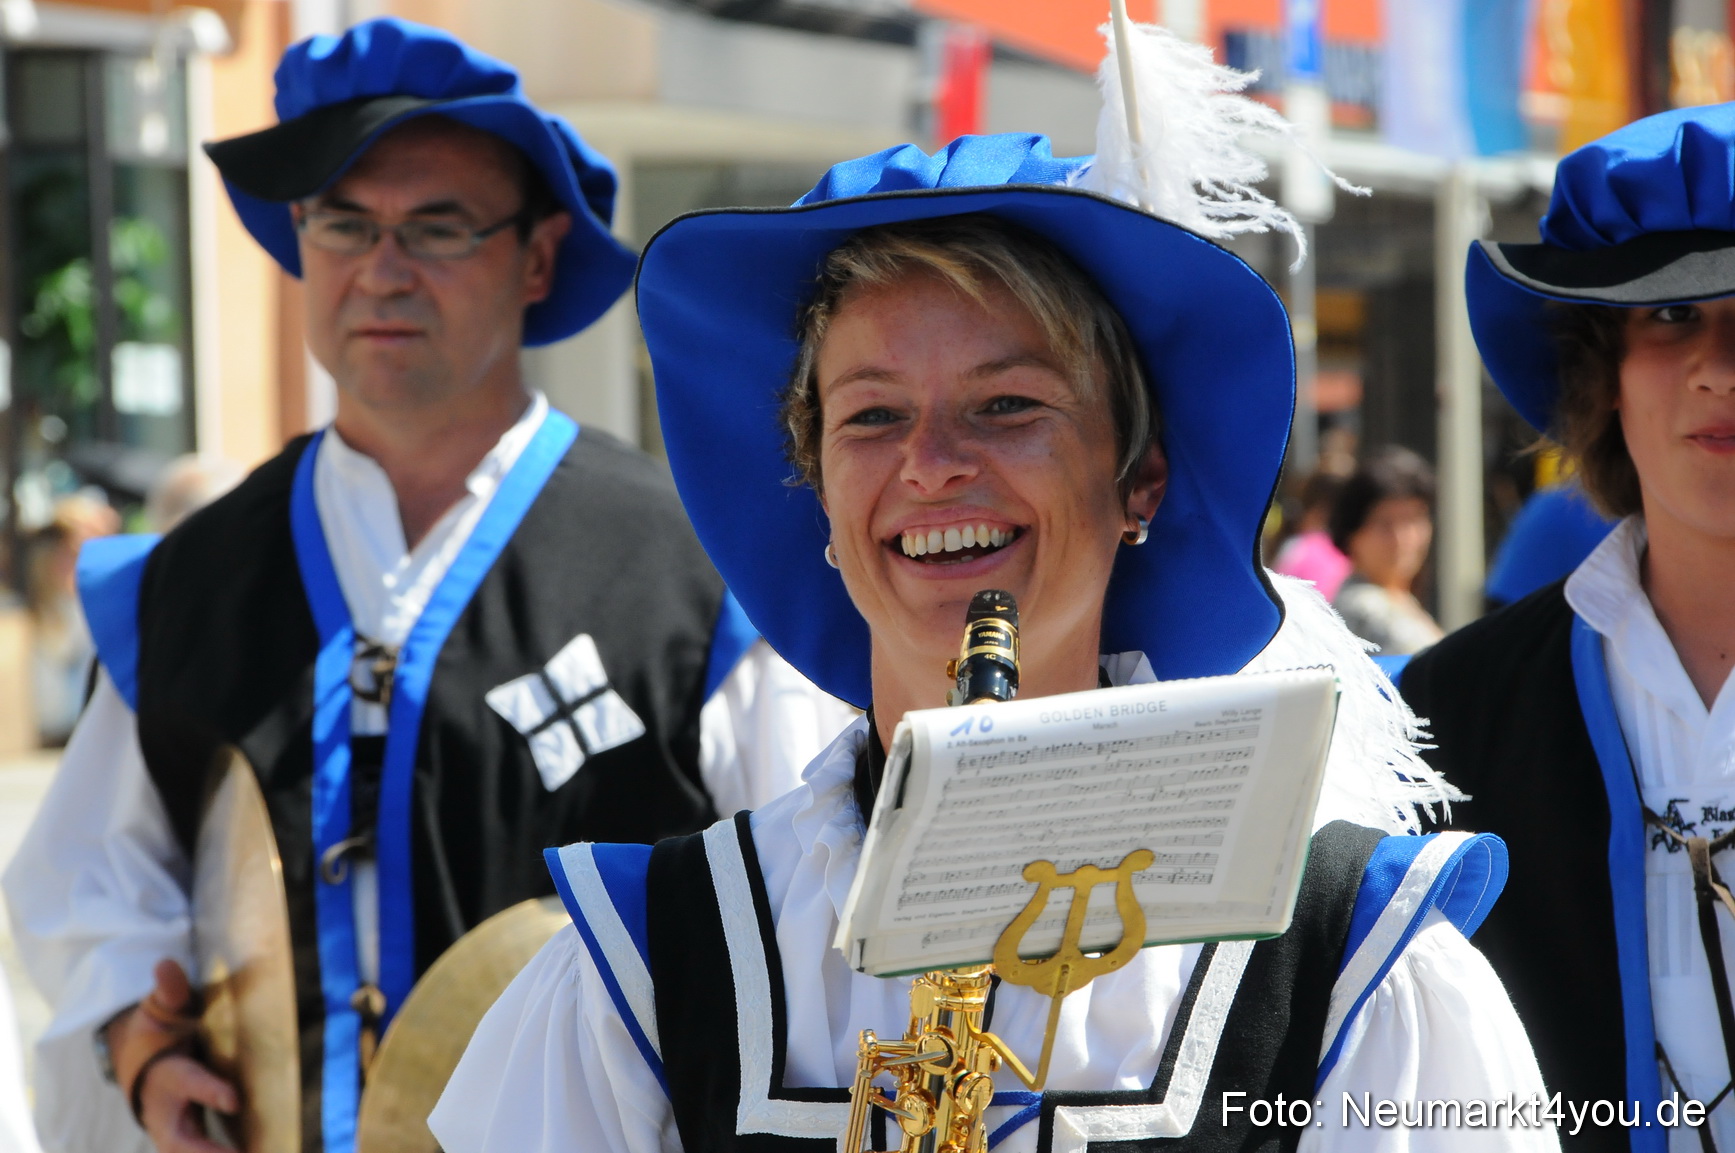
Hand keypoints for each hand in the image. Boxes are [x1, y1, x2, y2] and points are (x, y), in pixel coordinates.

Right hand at [106, 959, 237, 1151]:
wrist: (137, 1062)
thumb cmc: (155, 1032)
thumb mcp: (159, 1008)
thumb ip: (169, 991)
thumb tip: (165, 964)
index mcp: (167, 1072)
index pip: (188, 1082)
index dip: (209, 1092)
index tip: (234, 1100)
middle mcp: (166, 1107)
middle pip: (181, 1138)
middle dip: (206, 1151)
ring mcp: (173, 1128)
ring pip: (187, 1152)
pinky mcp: (184, 1138)